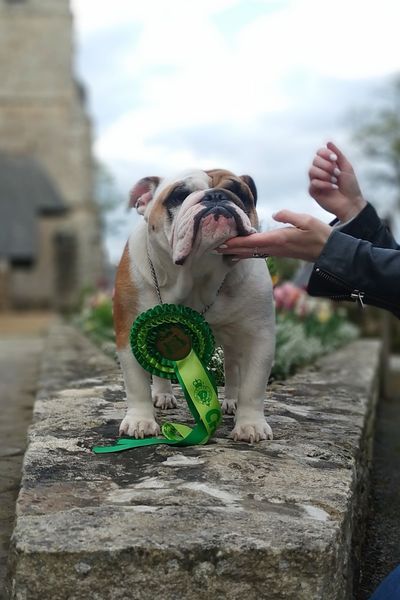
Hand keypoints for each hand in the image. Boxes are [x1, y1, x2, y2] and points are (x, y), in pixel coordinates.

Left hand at [217, 210, 331, 261]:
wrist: (330, 252)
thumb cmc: (320, 235)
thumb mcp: (307, 220)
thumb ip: (290, 216)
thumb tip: (275, 214)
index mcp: (279, 239)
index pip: (253, 241)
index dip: (236, 242)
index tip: (222, 243)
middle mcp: (275, 248)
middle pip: (248, 250)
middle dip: (231, 249)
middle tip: (213, 248)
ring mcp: (277, 252)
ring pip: (252, 253)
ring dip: (237, 252)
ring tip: (222, 250)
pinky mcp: (280, 252)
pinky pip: (259, 253)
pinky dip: (247, 253)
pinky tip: (241, 253)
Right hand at [309, 141, 365, 221]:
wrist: (351, 202)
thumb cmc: (350, 186)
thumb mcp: (346, 167)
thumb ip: (338, 154)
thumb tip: (328, 142)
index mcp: (327, 164)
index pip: (319, 152)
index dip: (325, 153)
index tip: (335, 159)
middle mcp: (320, 171)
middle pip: (315, 160)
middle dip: (327, 165)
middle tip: (337, 173)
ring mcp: (315, 181)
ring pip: (311, 171)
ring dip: (325, 174)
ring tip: (335, 180)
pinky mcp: (313, 191)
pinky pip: (313, 183)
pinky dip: (324, 184)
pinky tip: (333, 188)